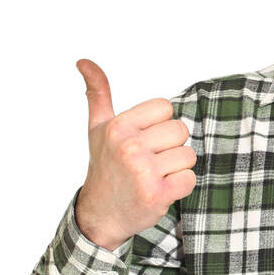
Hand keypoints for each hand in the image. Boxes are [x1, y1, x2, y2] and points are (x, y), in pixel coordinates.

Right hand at [74, 60, 196, 251]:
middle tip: (152, 160)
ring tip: (155, 175)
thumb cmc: (104, 167)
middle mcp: (129, 147)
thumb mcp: (98, 128)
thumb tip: (83, 60)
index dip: (160, 124)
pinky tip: (161, 189)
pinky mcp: (157, 195)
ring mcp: (143, 171)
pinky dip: (181, 186)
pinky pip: (190, 179)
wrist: (100, 214)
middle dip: (171, 146)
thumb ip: (98, 93)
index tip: (146, 139)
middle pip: (180, 130)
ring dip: (177, 168)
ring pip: (188, 155)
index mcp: (118, 127)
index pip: (165, 107)